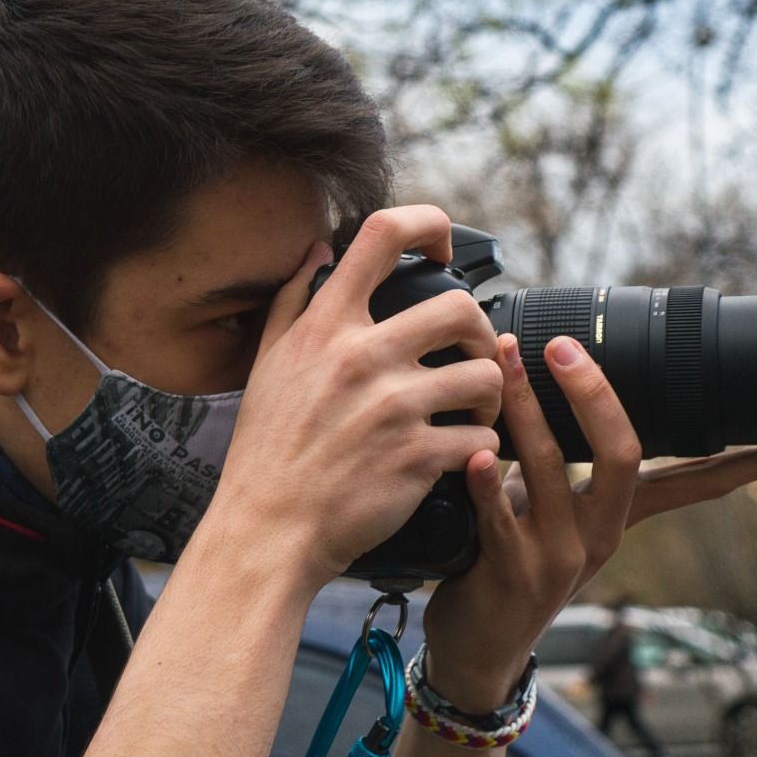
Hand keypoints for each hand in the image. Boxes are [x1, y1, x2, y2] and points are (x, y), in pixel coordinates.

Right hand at [204, 206, 505, 589]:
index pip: (382, 234)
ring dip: (491, 395)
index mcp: (326, 327)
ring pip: (485, 374)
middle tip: (474, 356)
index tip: (441, 250)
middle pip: (460, 307)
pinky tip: (463, 456)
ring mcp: (392, 407)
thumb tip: (317, 250)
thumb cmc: (265, 452)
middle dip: (481, 332)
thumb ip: (293, 301)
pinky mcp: (416, 457)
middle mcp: (361, 357)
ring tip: (476, 411)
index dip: (428, 224)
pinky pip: (482, 436)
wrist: (267, 531)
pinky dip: (481, 447)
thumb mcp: (267, 364)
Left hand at [421, 332, 756, 710]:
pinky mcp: (511, 573)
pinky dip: (483, 481)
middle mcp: (599, 535)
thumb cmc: (507, 566)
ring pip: (552, 469)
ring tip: (505, 363)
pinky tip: (474, 454)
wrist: (478, 652)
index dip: (753, 461)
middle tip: (566, 343)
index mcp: (619, 517)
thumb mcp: (546, 510)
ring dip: (527, 409)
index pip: (699, 481)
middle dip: (597, 393)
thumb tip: (552, 387)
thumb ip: (552, 459)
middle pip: (624, 455)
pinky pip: (498, 517)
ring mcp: (558, 556)